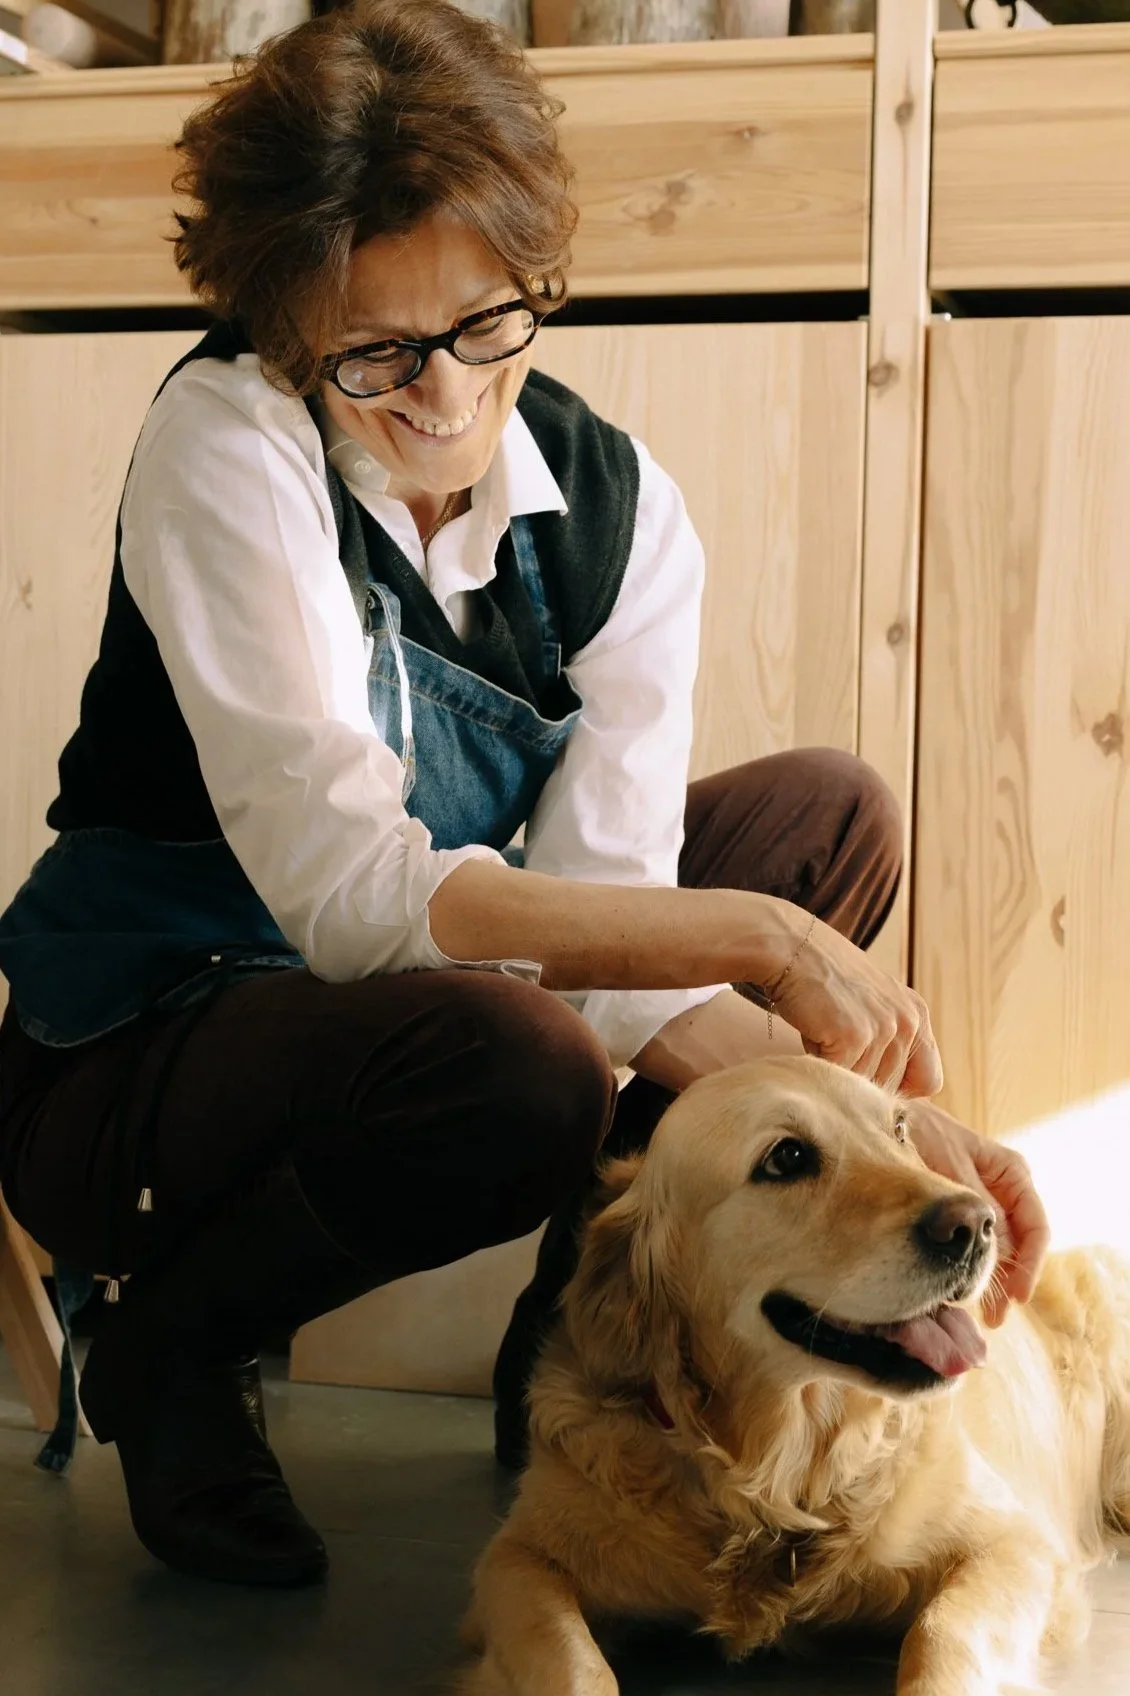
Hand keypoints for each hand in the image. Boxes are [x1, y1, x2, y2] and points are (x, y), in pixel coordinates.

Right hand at [771, 913, 942, 1097]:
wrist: (791, 949)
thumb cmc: (823, 980)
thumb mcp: (873, 1004)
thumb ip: (889, 1040)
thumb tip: (886, 1096)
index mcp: (918, 1014)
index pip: (929, 1081)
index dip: (899, 1088)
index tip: (871, 1076)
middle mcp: (908, 1021)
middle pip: (891, 1088)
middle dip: (860, 1077)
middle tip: (836, 1044)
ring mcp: (884, 1029)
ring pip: (863, 1086)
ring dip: (838, 1070)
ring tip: (824, 1033)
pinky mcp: (855, 1036)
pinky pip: (839, 1077)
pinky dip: (820, 1065)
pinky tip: (813, 1033)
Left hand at [904, 1100, 1050, 1327]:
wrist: (887, 1117)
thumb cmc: (921, 1131)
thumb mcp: (951, 1166)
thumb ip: (974, 1206)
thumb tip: (996, 1253)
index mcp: (1013, 1172)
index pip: (1034, 1227)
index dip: (1029, 1265)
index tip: (1016, 1296)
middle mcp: (1004, 1190)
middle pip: (1016, 1246)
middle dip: (1007, 1282)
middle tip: (993, 1318)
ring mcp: (983, 1203)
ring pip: (995, 1251)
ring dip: (989, 1282)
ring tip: (979, 1314)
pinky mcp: (959, 1215)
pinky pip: (972, 1245)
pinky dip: (970, 1269)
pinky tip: (956, 1292)